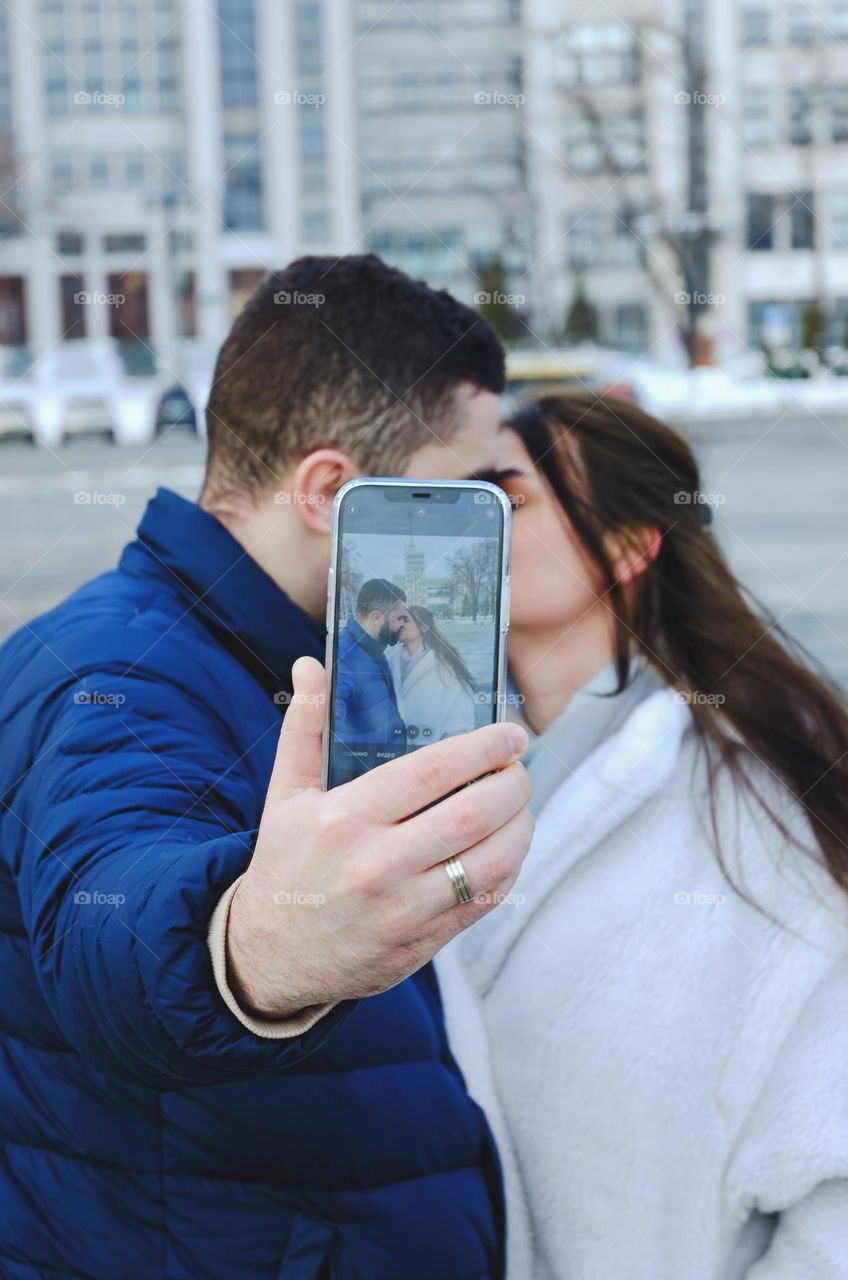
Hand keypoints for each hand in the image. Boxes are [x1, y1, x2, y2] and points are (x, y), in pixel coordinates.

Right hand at [226, 656, 532, 1017]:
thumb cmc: (285, 866)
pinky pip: (486, 900)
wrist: (270, 957)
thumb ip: (303, 727)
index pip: (431, 772)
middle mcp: (376, 865)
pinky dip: (508, 867)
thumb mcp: (285, 795)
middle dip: (512, 782)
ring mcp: (404, 909)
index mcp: (344, 819)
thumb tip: (311, 666)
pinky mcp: (423, 942)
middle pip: (472, 814)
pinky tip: (506, 845)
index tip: (509, 733)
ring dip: (521, 825)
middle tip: (519, 766)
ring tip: (520, 804)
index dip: (482, 747)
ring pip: (491, 860)